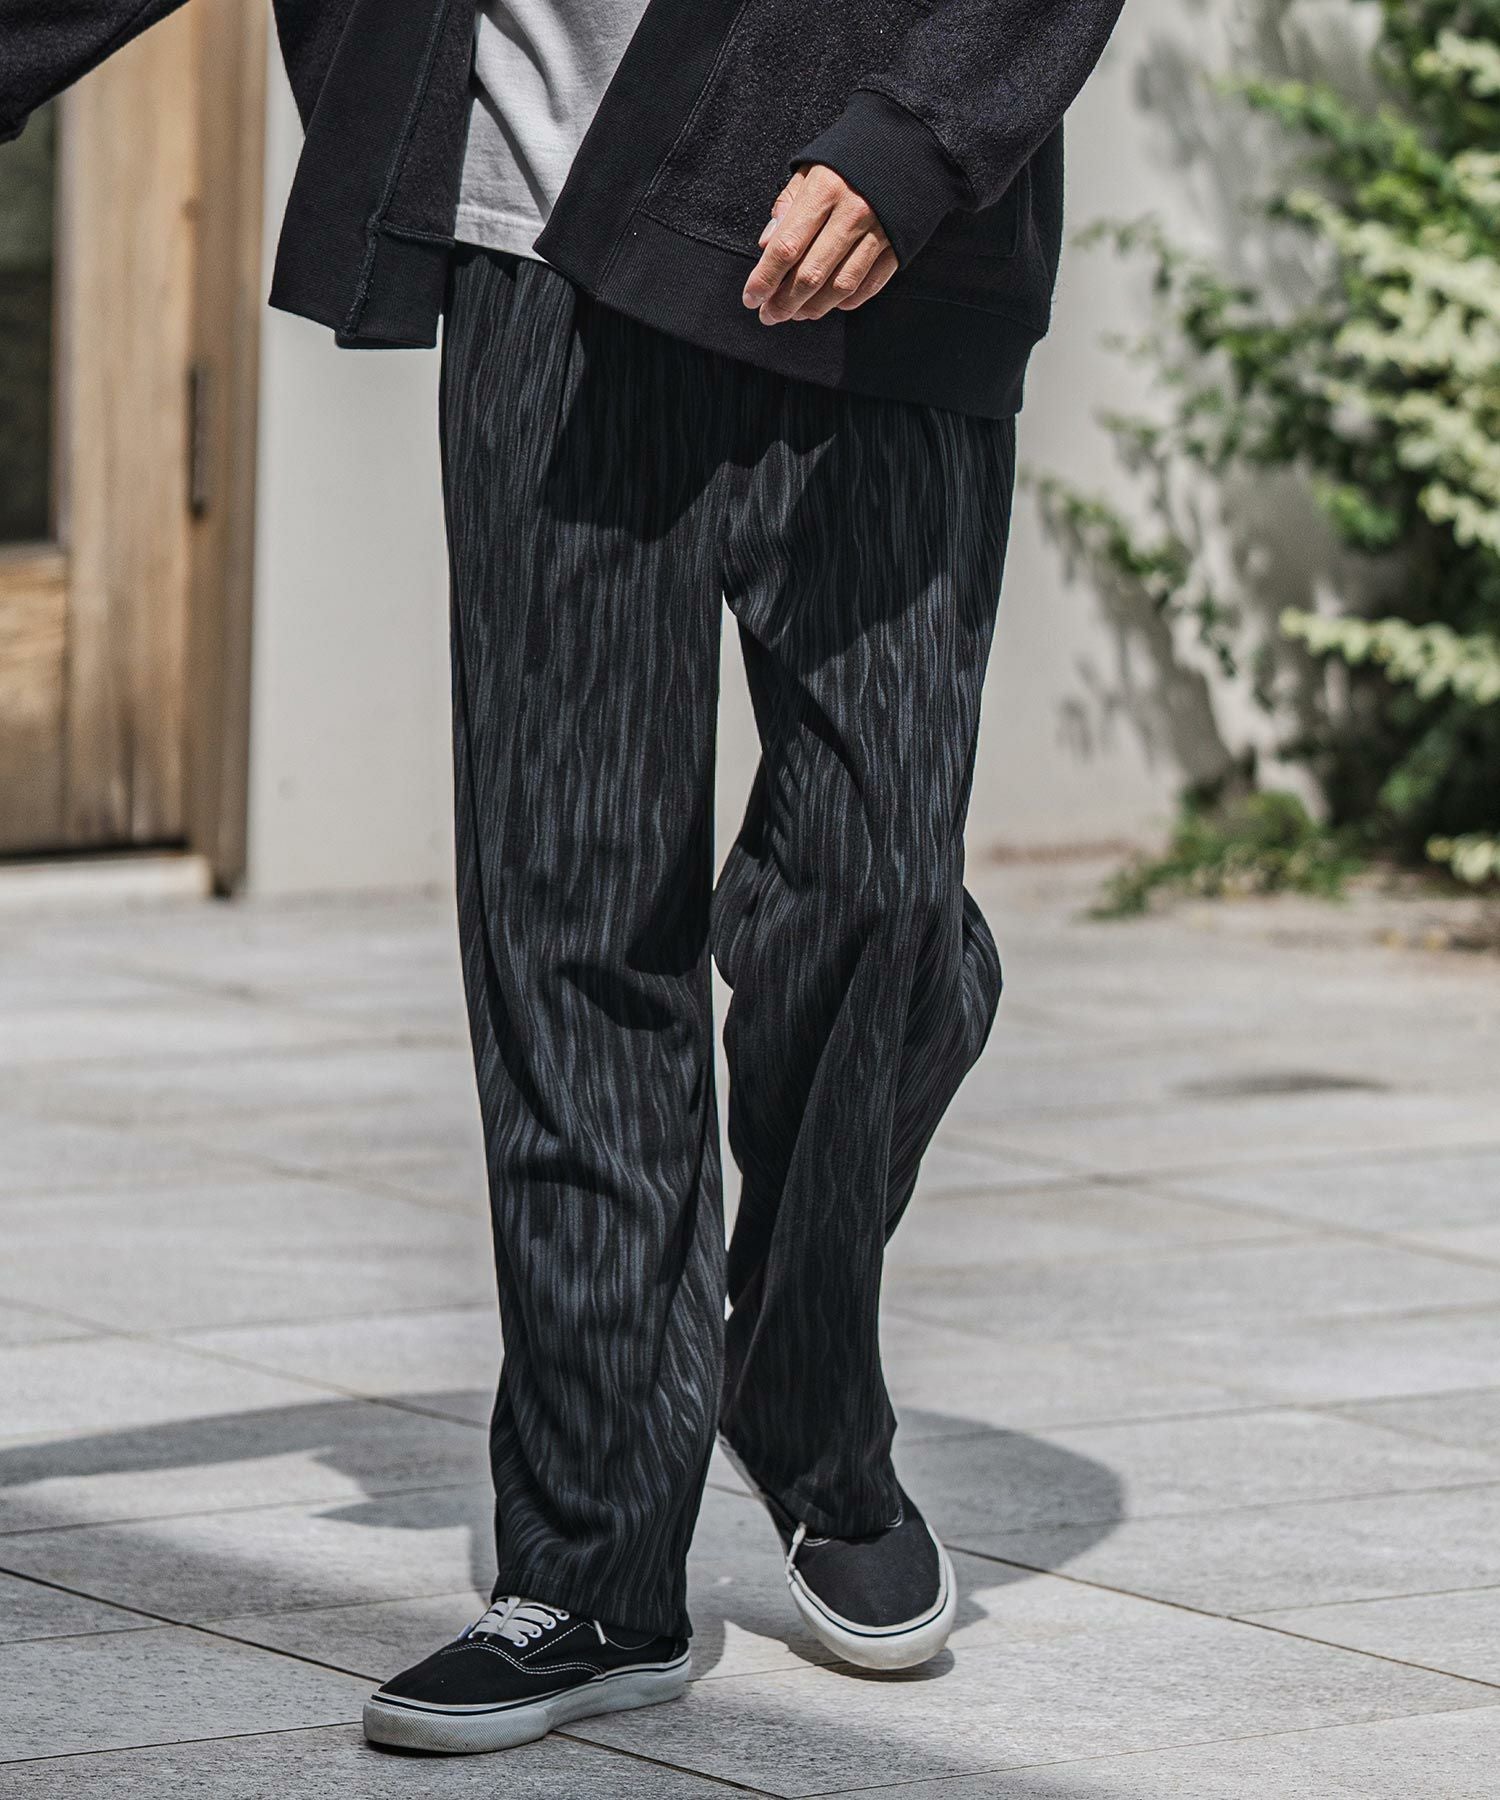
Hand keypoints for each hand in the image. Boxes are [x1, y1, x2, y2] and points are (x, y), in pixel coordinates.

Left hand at [742, 165, 898, 324]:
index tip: (751, 297)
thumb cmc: (852, 158)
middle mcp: (853, 213)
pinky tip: (828, 304)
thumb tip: (766, 244)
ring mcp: (879, 232)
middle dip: (784, 302)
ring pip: (840, 287)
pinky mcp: (898, 246)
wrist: (912, 143)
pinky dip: (846, 301)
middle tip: (768, 315)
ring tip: (795, 313)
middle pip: (811, 274)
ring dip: (813, 308)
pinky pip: (869, 285)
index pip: (786, 246)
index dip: (765, 277)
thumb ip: (788, 205)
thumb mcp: (813, 167)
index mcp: (826, 190)